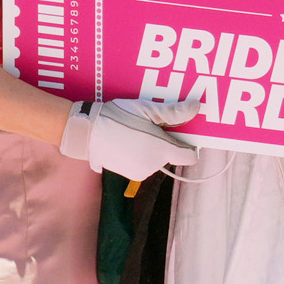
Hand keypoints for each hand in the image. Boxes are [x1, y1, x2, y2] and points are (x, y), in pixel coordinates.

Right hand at [62, 99, 196, 181]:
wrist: (87, 132)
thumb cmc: (118, 117)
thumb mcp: (147, 110)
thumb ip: (173, 112)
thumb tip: (196, 108)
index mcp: (162, 150)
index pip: (190, 157)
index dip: (190, 145)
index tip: (183, 132)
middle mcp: (154, 165)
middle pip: (172, 155)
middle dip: (167, 141)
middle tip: (154, 124)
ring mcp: (141, 172)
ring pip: (157, 159)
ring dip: (153, 148)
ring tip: (138, 131)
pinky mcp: (131, 175)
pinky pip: (144, 164)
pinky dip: (141, 154)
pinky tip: (129, 141)